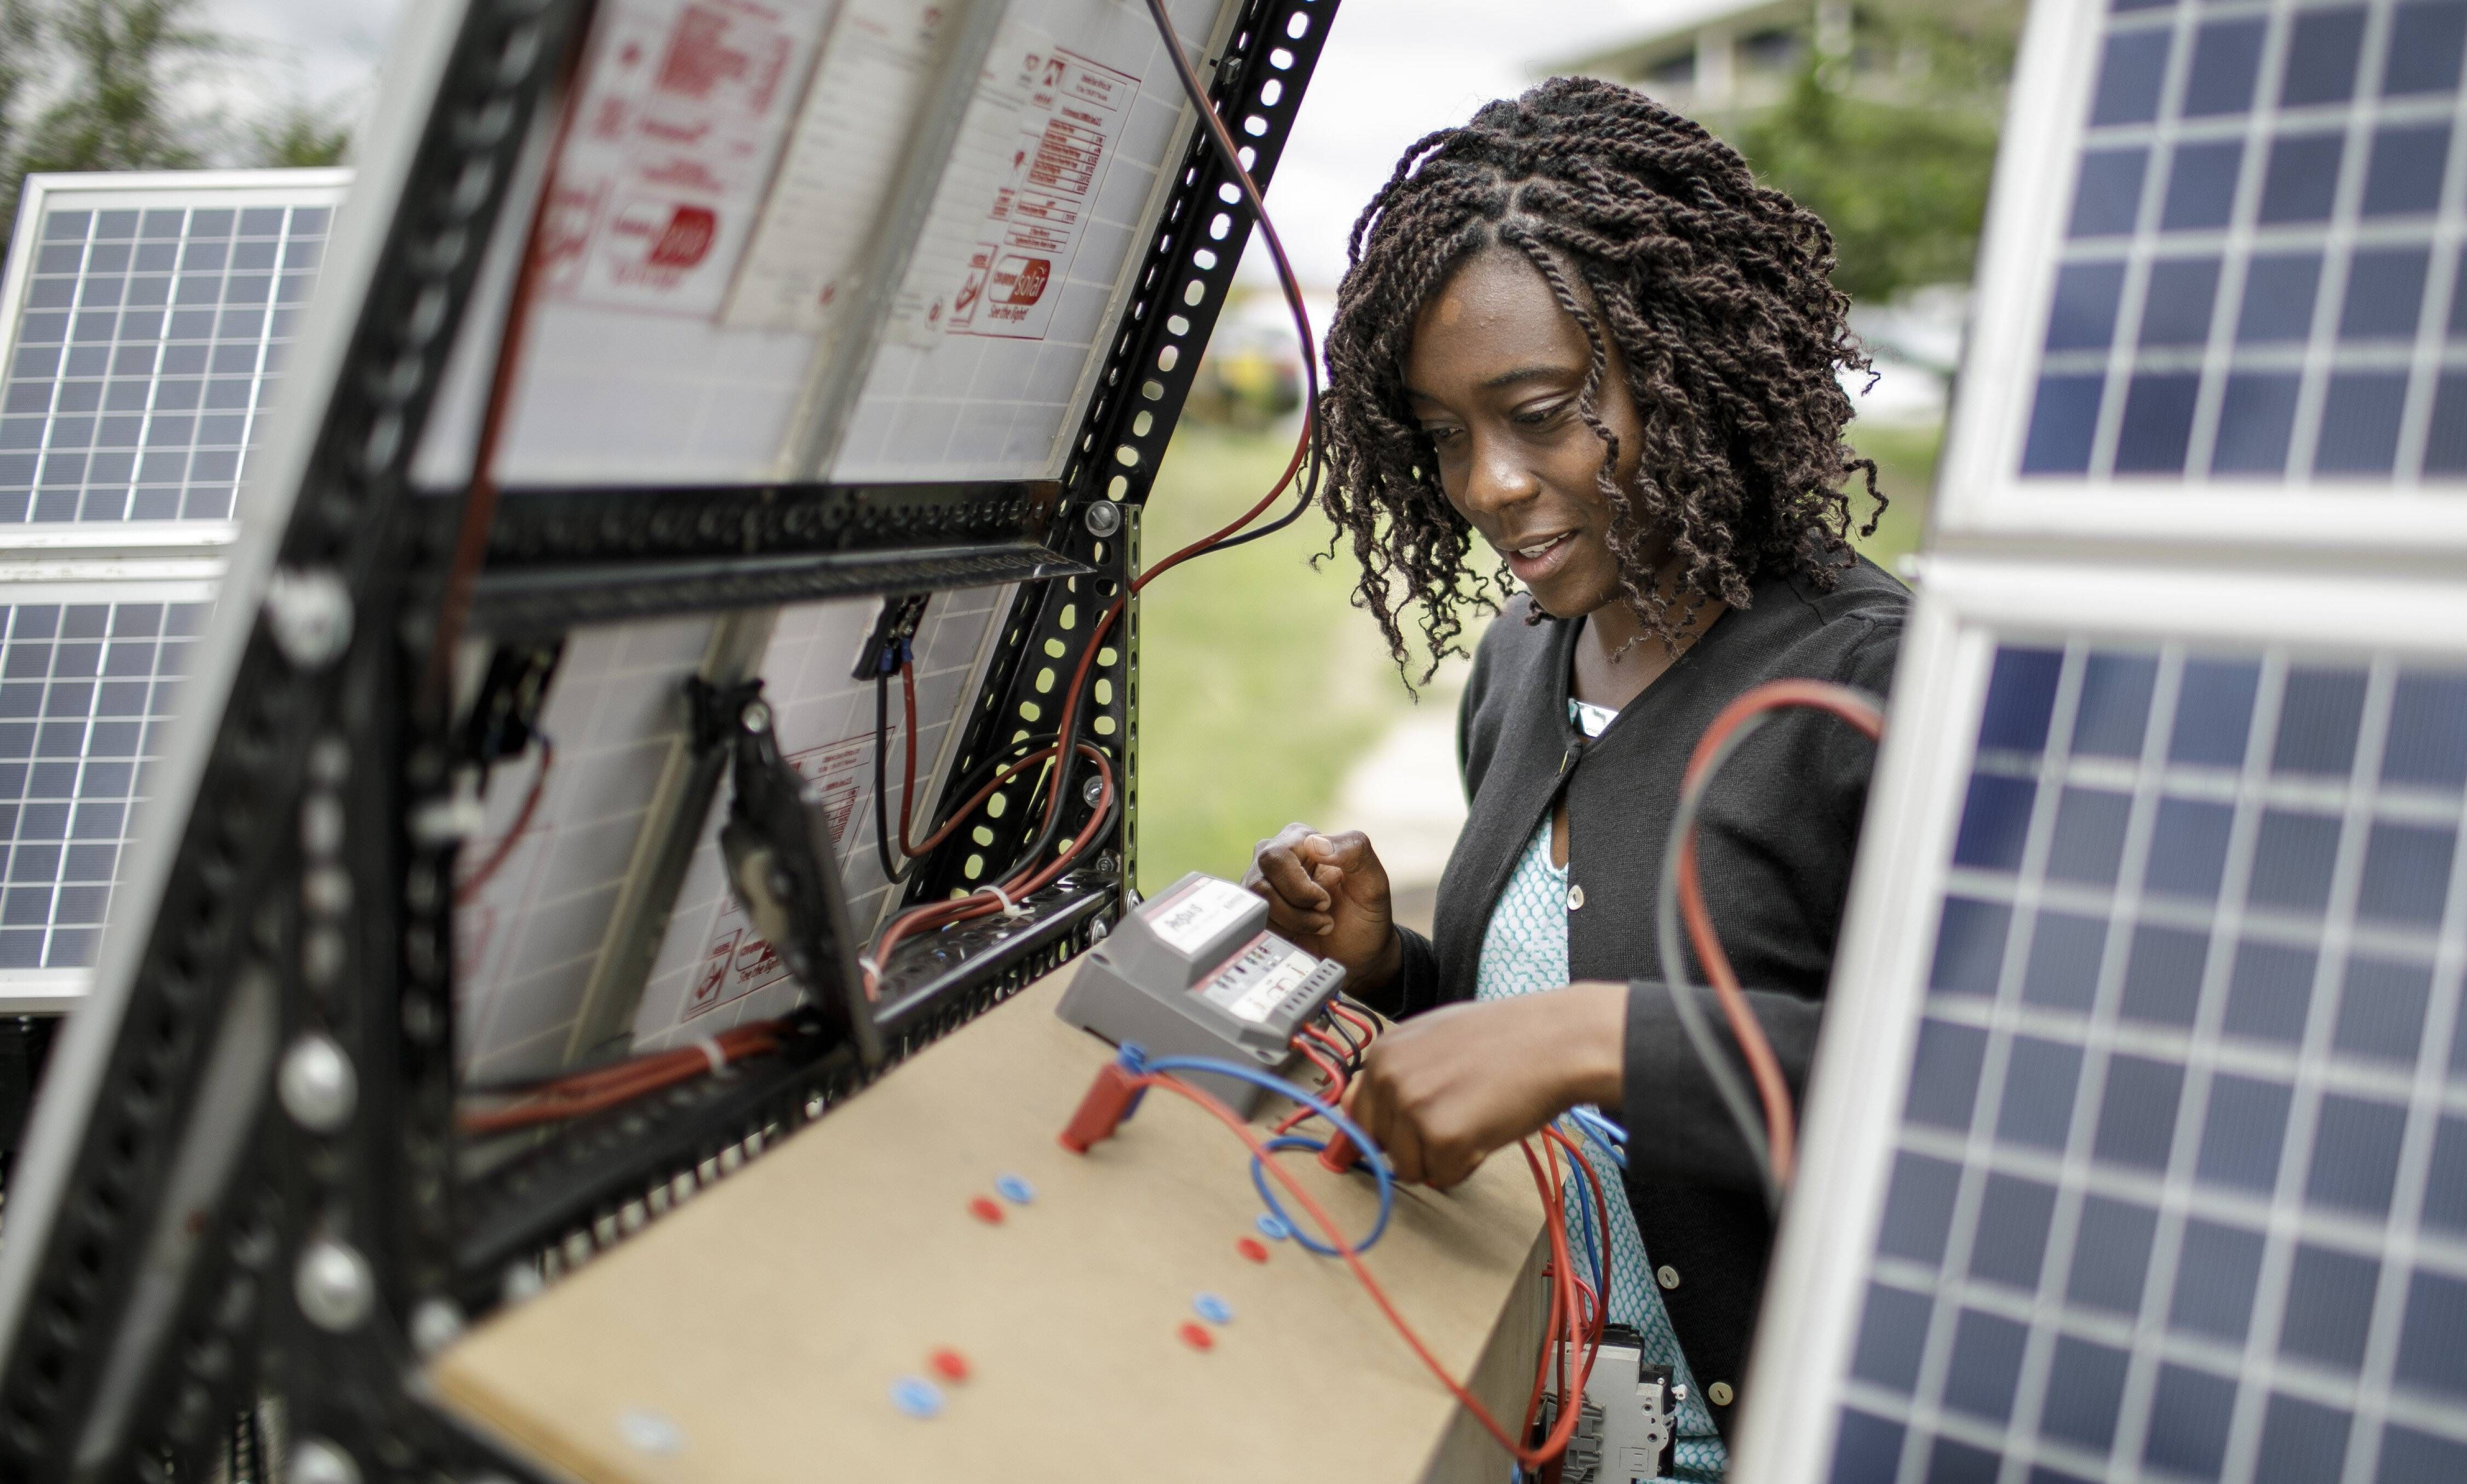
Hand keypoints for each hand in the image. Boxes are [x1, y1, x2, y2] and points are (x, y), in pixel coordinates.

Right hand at [1244, 824, 1401, 992]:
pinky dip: (1282, 934)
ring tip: (1318, 925)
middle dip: (1295, 908)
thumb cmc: (1365, 914)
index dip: (1301, 888)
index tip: (1326, 902)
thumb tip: (1315, 843)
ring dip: (1292, 923)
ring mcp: (1262, 883)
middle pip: (1260, 882)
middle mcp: (1276, 856)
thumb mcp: (1373, 882)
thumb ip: (1355, 852)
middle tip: (1322, 914)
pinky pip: (1254, 923)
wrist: (1358, 955)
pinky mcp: (1256, 909)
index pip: (1278, 857)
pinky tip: (1301, 933)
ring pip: (1257, 905)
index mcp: (1302, 839)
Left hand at [1341, 982, 1626, 1187]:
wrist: (1554, 1041)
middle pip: (1380, 1146)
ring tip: (1475, 1119)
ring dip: (1441, 1158)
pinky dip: (1467, 1166)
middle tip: (1457, 1116)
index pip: (1356, 1115)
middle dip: (1414, 1145)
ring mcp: (1413, 1107)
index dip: (1385, 1131)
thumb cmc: (1505, 1039)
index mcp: (1383, 1053)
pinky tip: (1488, 1130)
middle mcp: (1388, 1078)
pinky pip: (1442, 1178)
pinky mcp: (1442, 1137)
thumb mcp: (1433, 1039)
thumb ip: (1397, 1071)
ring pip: (1408, 1168)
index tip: (1405, 1135)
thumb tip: (1355, 1108)